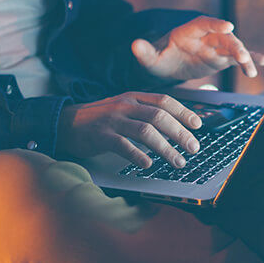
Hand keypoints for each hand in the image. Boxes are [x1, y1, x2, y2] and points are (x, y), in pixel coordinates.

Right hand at [57, 92, 201, 168]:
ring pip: (145, 131)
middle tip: (193, 147)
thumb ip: (145, 112)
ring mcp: (113, 120)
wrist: (65, 122)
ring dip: (166, 147)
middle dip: (180, 132)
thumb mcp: (124, 108)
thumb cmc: (100, 119)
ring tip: (178, 161)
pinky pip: (123, 146)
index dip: (183, 112)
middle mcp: (125, 105)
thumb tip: (174, 125)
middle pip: (159, 116)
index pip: (164, 101)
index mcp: (133, 97)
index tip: (198, 125)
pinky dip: (138, 155)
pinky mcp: (101, 136)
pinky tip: (148, 164)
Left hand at [131, 16, 263, 81]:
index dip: (216, 24)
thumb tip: (134, 45)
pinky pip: (238, 59)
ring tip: (252, 70)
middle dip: (234, 46)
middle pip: (223, 38)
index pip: (204, 23)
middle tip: (241, 58)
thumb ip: (144, 51)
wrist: (166, 66)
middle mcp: (206, 36)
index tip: (228, 26)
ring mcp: (215, 48)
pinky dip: (252, 59)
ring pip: (233, 49)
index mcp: (189, 30)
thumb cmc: (157, 58)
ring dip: (244, 58)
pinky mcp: (221, 59)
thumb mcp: (148, 57)